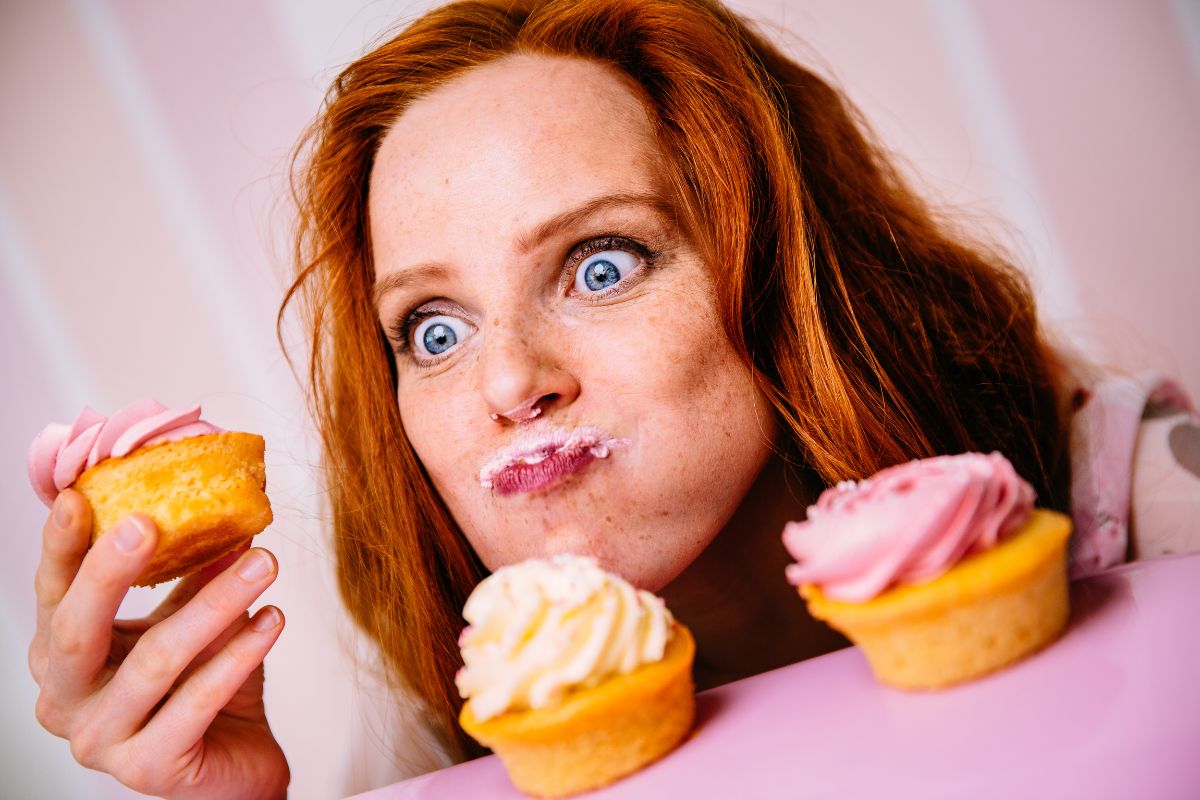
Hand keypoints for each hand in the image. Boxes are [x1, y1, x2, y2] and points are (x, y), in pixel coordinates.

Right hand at [29, 489, 289, 798]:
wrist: (234, 768)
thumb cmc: (201, 689)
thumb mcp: (191, 620)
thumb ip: (195, 573)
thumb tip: (227, 507)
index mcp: (60, 657)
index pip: (53, 595)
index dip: (61, 547)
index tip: (79, 497)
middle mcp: (64, 702)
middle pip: (75, 631)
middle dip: (111, 572)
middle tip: (151, 522)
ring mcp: (100, 741)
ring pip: (155, 660)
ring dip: (216, 603)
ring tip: (264, 563)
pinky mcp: (147, 769)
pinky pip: (198, 700)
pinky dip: (240, 654)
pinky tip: (273, 618)